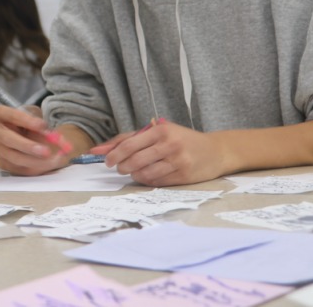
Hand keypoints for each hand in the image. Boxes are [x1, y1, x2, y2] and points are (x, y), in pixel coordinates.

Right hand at [0, 105, 71, 175]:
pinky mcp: (2, 163)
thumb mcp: (38, 118)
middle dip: (28, 146)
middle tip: (46, 151)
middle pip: (7, 139)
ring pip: (14, 158)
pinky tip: (48, 164)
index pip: (10, 115)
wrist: (27, 134)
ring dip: (35, 161)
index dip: (26, 121)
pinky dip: (35, 168)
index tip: (42, 126)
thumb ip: (45, 128)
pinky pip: (18, 169)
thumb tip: (56, 139)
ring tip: (53, 160)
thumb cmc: (30, 123)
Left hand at [96, 120, 226, 185]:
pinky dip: (147, 180)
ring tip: (134, 171)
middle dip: (122, 167)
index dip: (113, 155)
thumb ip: (128, 139)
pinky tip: (147, 175)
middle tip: (121, 168)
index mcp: (160, 130)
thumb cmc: (180, 139)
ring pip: (145, 174)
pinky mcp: (183, 176)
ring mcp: (177, 161)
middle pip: (135, 161)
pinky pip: (157, 182)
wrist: (215, 151)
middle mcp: (169, 144)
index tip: (107, 161)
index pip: (129, 145)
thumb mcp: (157, 132)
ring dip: (134, 175)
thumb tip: (98, 150)